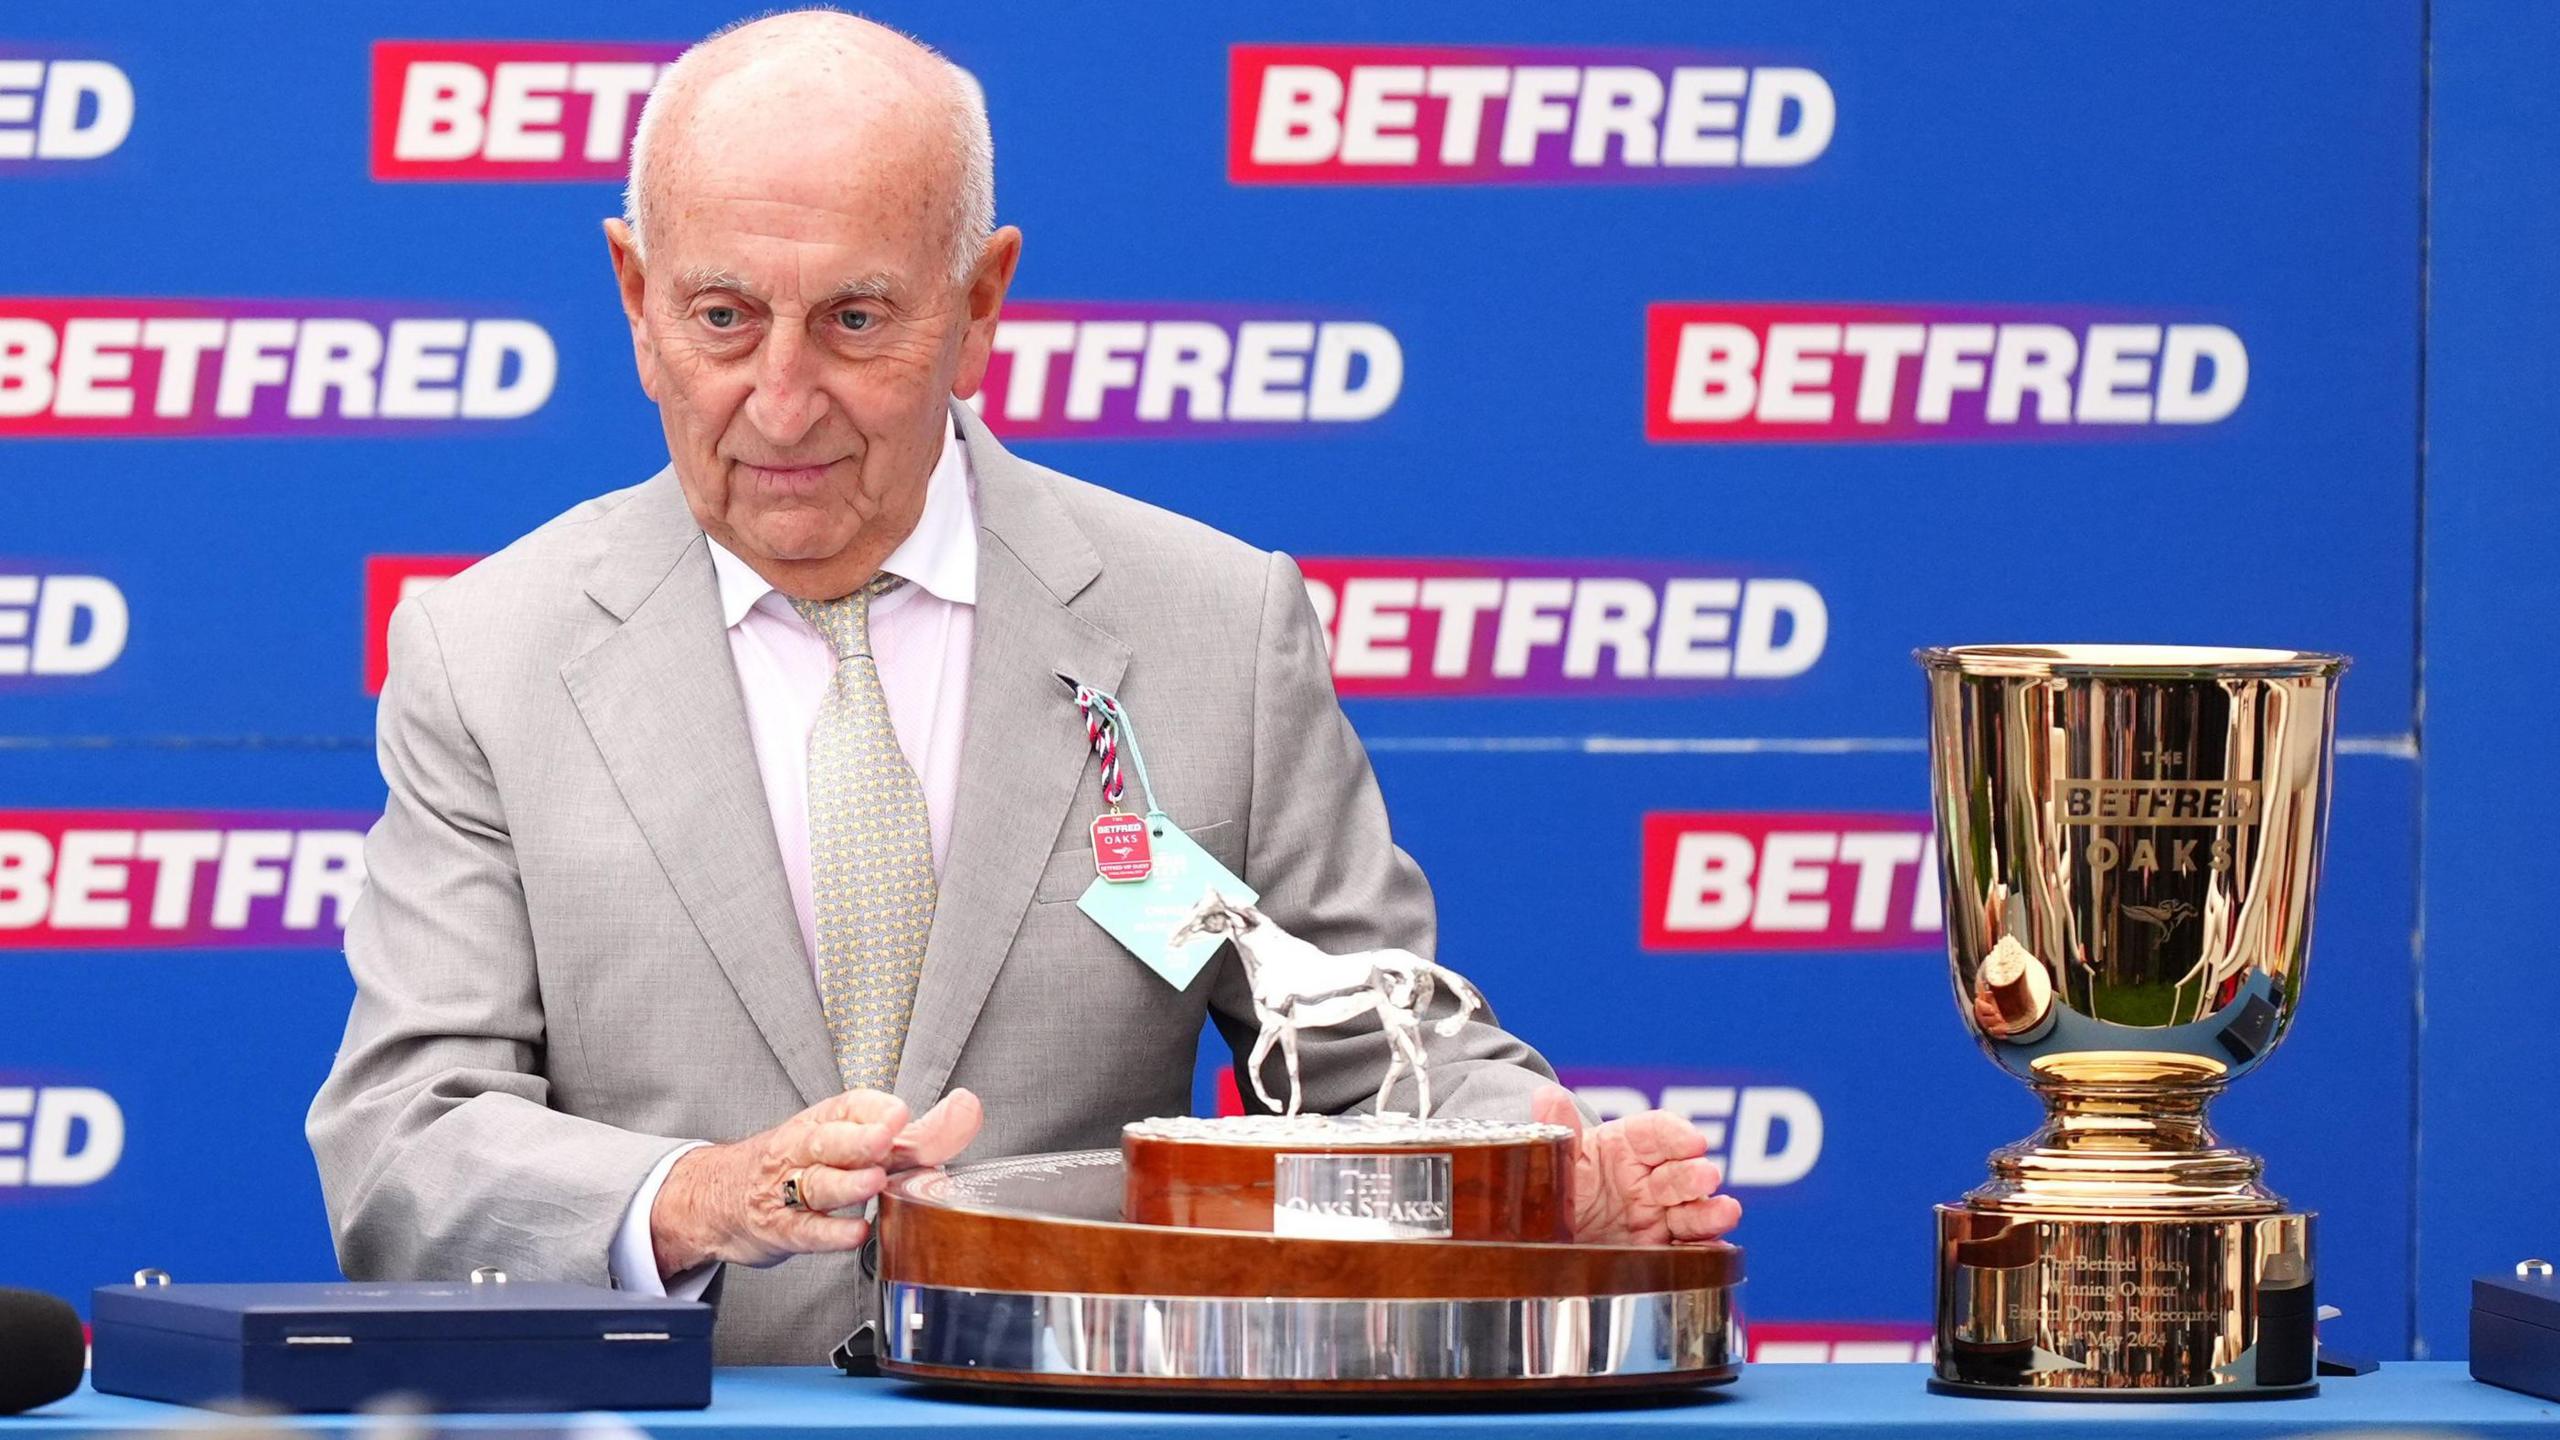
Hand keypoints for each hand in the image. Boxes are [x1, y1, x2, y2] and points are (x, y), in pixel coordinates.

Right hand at [650, 1087, 981, 1279]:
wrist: (722, 1197)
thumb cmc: (802, 1164)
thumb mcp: (853, 1141)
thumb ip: (918, 1134)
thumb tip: (969, 1110)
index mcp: (825, 1120)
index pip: (850, 1106)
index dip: (875, 1108)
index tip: (900, 1113)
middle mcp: (804, 1149)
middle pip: (828, 1140)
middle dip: (858, 1138)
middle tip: (886, 1138)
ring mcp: (787, 1189)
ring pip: (816, 1183)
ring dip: (846, 1183)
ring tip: (874, 1182)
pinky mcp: (780, 1229)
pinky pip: (804, 1230)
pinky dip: (830, 1233)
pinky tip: (857, 1232)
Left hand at [1532, 1083, 1740, 1245]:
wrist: (1548, 1232)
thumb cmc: (1559, 1183)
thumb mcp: (1556, 1158)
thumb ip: (1558, 1130)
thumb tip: (1547, 1095)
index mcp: (1625, 1146)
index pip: (1657, 1132)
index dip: (1677, 1134)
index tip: (1692, 1140)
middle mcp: (1648, 1179)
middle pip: (1680, 1171)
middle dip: (1695, 1173)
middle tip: (1705, 1177)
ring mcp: (1657, 1214)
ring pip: (1692, 1210)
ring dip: (1711, 1211)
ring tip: (1726, 1211)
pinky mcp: (1659, 1249)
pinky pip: (1687, 1249)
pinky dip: (1704, 1251)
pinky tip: (1714, 1251)